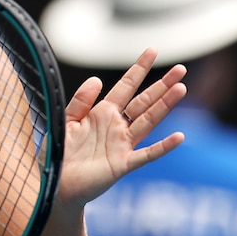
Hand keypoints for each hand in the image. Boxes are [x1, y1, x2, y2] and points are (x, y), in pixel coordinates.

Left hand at [56, 47, 186, 207]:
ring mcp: (122, 145)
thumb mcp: (66, 121)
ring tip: (181, 88)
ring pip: (148, 121)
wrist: (55, 184)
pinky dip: (163, 146)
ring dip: (164, 106)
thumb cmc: (60, 153)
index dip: (138, 69)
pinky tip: (179, 137)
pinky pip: (146, 154)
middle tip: (181, 69)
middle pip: (143, 101)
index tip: (152, 51)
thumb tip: (97, 79)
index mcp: (102, 113)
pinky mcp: (122, 164)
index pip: (125, 87)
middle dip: (161, 85)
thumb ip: (80, 101)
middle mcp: (116, 126)